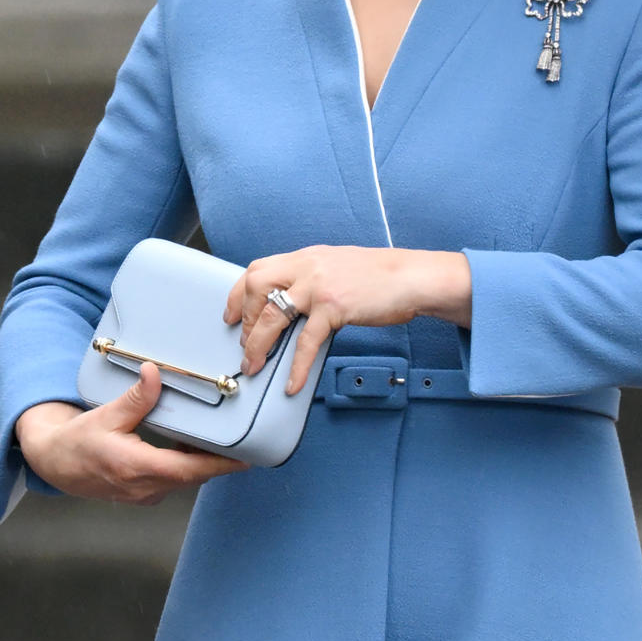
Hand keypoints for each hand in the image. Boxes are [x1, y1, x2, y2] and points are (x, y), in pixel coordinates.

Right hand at [14, 362, 248, 503]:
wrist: (55, 464)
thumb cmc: (78, 441)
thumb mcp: (105, 415)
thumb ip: (134, 398)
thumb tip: (153, 373)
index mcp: (135, 467)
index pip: (187, 470)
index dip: (218, 465)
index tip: (245, 459)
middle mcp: (143, 487)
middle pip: (193, 476)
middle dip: (220, 461)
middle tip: (247, 441)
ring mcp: (143, 494)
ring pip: (185, 481)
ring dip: (204, 464)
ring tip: (228, 441)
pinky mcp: (143, 493)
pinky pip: (175, 482)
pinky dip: (189, 466)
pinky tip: (196, 447)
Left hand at [223, 246, 471, 394]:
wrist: (410, 277)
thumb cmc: (378, 276)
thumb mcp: (336, 266)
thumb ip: (311, 277)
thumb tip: (290, 302)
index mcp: (306, 257)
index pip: (258, 268)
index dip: (238, 293)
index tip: (231, 315)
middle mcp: (307, 267)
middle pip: (255, 286)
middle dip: (242, 318)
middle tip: (244, 343)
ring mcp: (319, 286)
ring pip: (272, 315)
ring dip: (258, 344)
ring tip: (255, 366)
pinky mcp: (334, 307)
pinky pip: (306, 341)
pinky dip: (295, 366)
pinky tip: (292, 383)